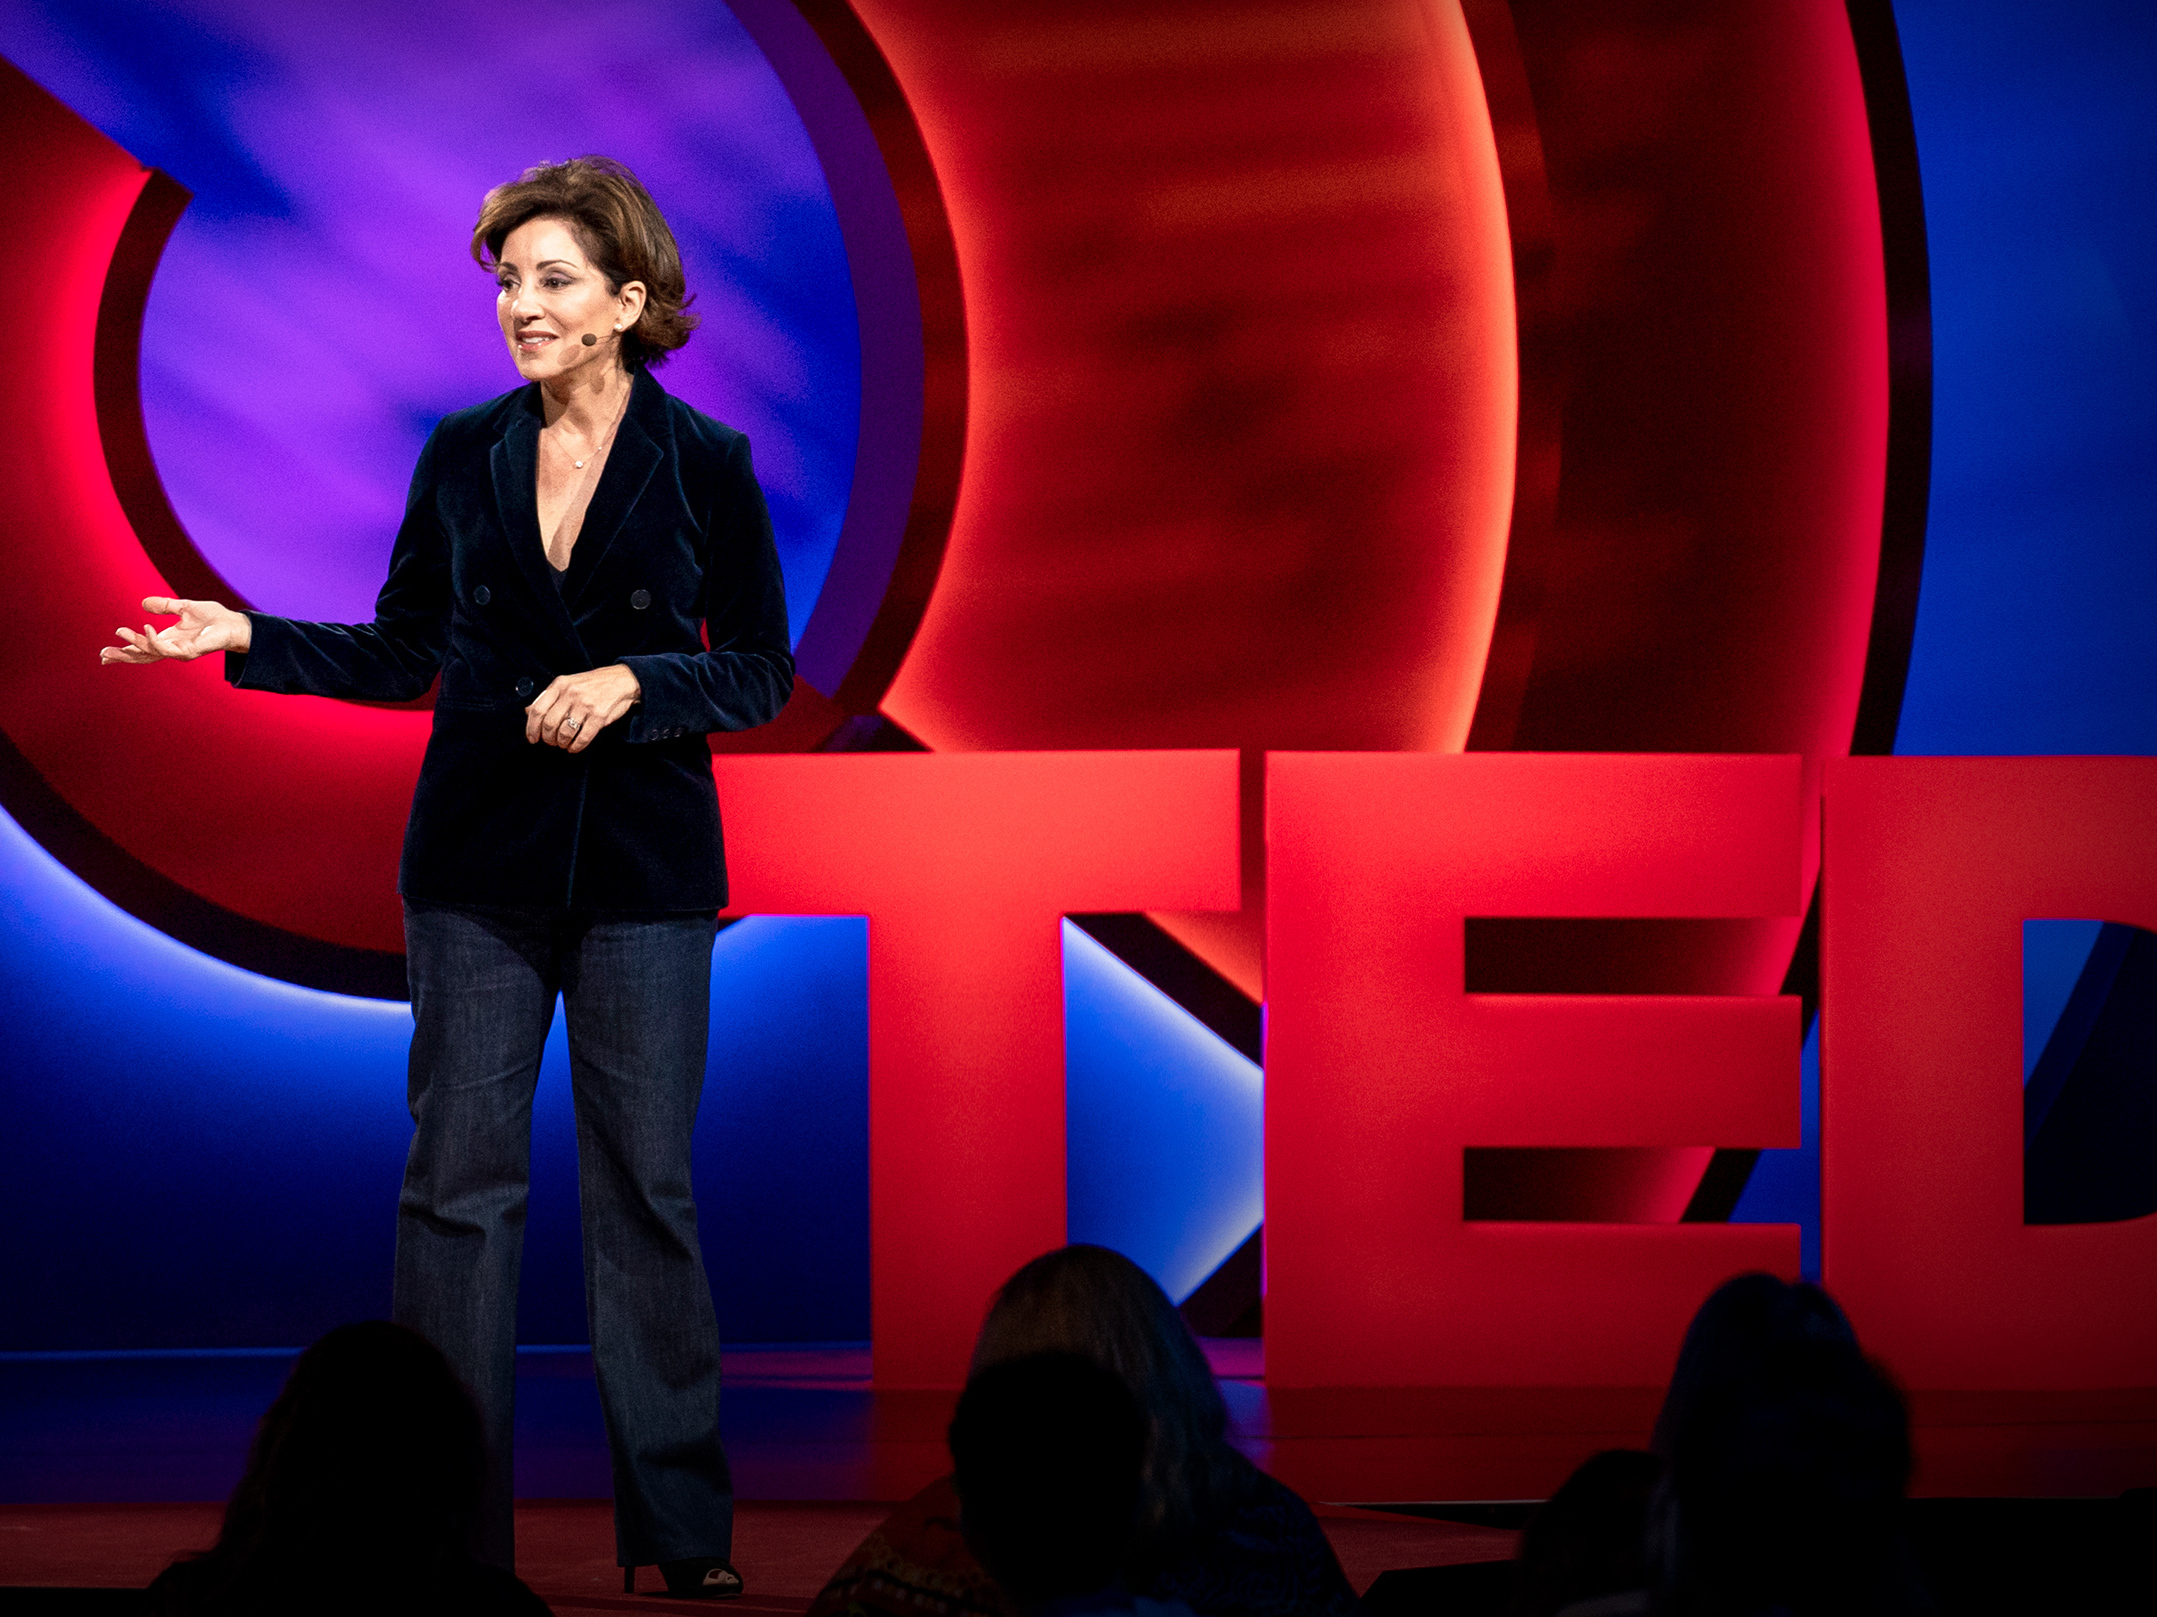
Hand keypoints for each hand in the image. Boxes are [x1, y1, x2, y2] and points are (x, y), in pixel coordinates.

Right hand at [101, 597, 250, 664]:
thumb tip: (143, 603)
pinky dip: (154, 639)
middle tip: (103, 655)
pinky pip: (167, 648)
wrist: (233, 623)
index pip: (142, 649)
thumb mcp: (184, 607)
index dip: (125, 650)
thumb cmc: (213, 618)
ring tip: (121, 632)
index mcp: (168, 640)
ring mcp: (180, 652)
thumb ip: (164, 606)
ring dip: (135, 643)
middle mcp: (172, 648)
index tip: (104, 653)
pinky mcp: (189, 652)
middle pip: (143, 656)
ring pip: (151, 652)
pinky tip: (146, 629)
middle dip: (123, 656)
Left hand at [526, 664, 640, 753]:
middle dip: (548, 738)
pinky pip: (583, 737)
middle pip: (549, 724)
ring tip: (563, 744)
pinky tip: (574, 747)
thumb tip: (528, 712)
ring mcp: (585, 705)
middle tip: (551, 742)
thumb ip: (548, 697)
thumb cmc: (593, 684)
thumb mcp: (568, 684)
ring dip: (562, 743)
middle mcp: (571, 694)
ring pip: (565, 732)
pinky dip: (576, 747)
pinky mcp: (599, 716)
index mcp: (560, 684)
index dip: (531, 728)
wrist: (623, 681)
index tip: (532, 738)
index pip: (538, 709)